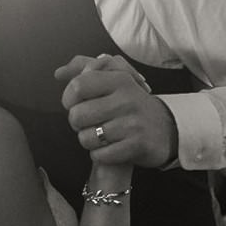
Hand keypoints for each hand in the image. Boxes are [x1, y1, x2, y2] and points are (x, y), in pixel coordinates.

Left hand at [56, 54, 173, 169]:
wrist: (167, 129)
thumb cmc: (131, 104)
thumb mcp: (115, 80)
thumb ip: (85, 70)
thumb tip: (59, 73)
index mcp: (119, 80)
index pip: (78, 86)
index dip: (69, 99)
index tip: (76, 104)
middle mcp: (127, 99)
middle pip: (77, 115)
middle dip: (77, 124)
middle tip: (90, 123)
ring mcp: (133, 123)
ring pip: (86, 138)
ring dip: (88, 141)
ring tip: (101, 136)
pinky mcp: (137, 145)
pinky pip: (100, 155)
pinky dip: (99, 155)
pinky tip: (109, 148)